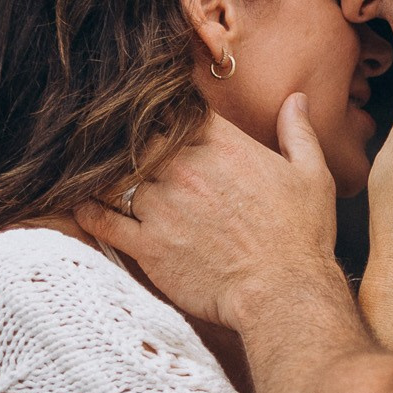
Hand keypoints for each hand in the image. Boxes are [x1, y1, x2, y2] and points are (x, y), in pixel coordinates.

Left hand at [80, 104, 341, 329]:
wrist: (283, 294)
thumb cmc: (302, 238)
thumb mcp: (312, 176)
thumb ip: (298, 132)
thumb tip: (297, 98)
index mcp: (223, 145)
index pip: (177, 109)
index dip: (162, 110)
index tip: (153, 113)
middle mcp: (186, 169)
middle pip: (136, 138)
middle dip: (124, 139)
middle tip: (111, 143)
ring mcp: (162, 206)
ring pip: (112, 176)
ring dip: (102, 174)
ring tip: (92, 174)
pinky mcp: (147, 245)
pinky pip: (101, 220)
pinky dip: (86, 211)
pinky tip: (80, 206)